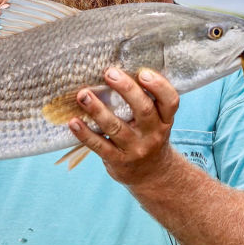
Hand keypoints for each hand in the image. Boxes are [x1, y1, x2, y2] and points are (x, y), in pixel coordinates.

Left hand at [69, 68, 179, 185]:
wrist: (151, 175)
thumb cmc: (148, 135)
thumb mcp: (157, 120)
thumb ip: (146, 100)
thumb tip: (118, 69)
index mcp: (165, 119)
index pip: (170, 101)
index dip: (158, 86)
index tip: (142, 72)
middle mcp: (153, 134)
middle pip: (143, 110)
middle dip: (126, 89)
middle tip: (109, 73)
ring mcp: (135, 149)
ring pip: (116, 127)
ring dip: (97, 109)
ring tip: (83, 95)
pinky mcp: (118, 161)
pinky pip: (99, 146)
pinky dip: (85, 134)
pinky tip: (73, 122)